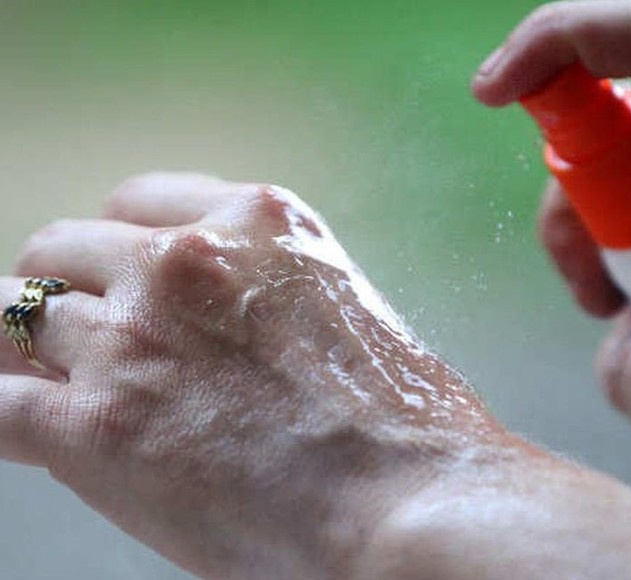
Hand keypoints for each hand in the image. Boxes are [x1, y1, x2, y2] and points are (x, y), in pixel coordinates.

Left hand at [2, 172, 630, 578]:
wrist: (415, 501)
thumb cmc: (407, 426)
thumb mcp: (344, 315)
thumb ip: (267, 299)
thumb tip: (210, 336)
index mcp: (260, 223)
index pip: (138, 202)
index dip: (116, 246)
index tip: (113, 279)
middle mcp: (187, 260)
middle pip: (64, 249)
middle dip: (63, 291)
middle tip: (71, 339)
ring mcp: (136, 337)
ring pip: (18, 317)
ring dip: (27, 355)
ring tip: (45, 389)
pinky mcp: (97, 425)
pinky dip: (1, 415)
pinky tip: (21, 435)